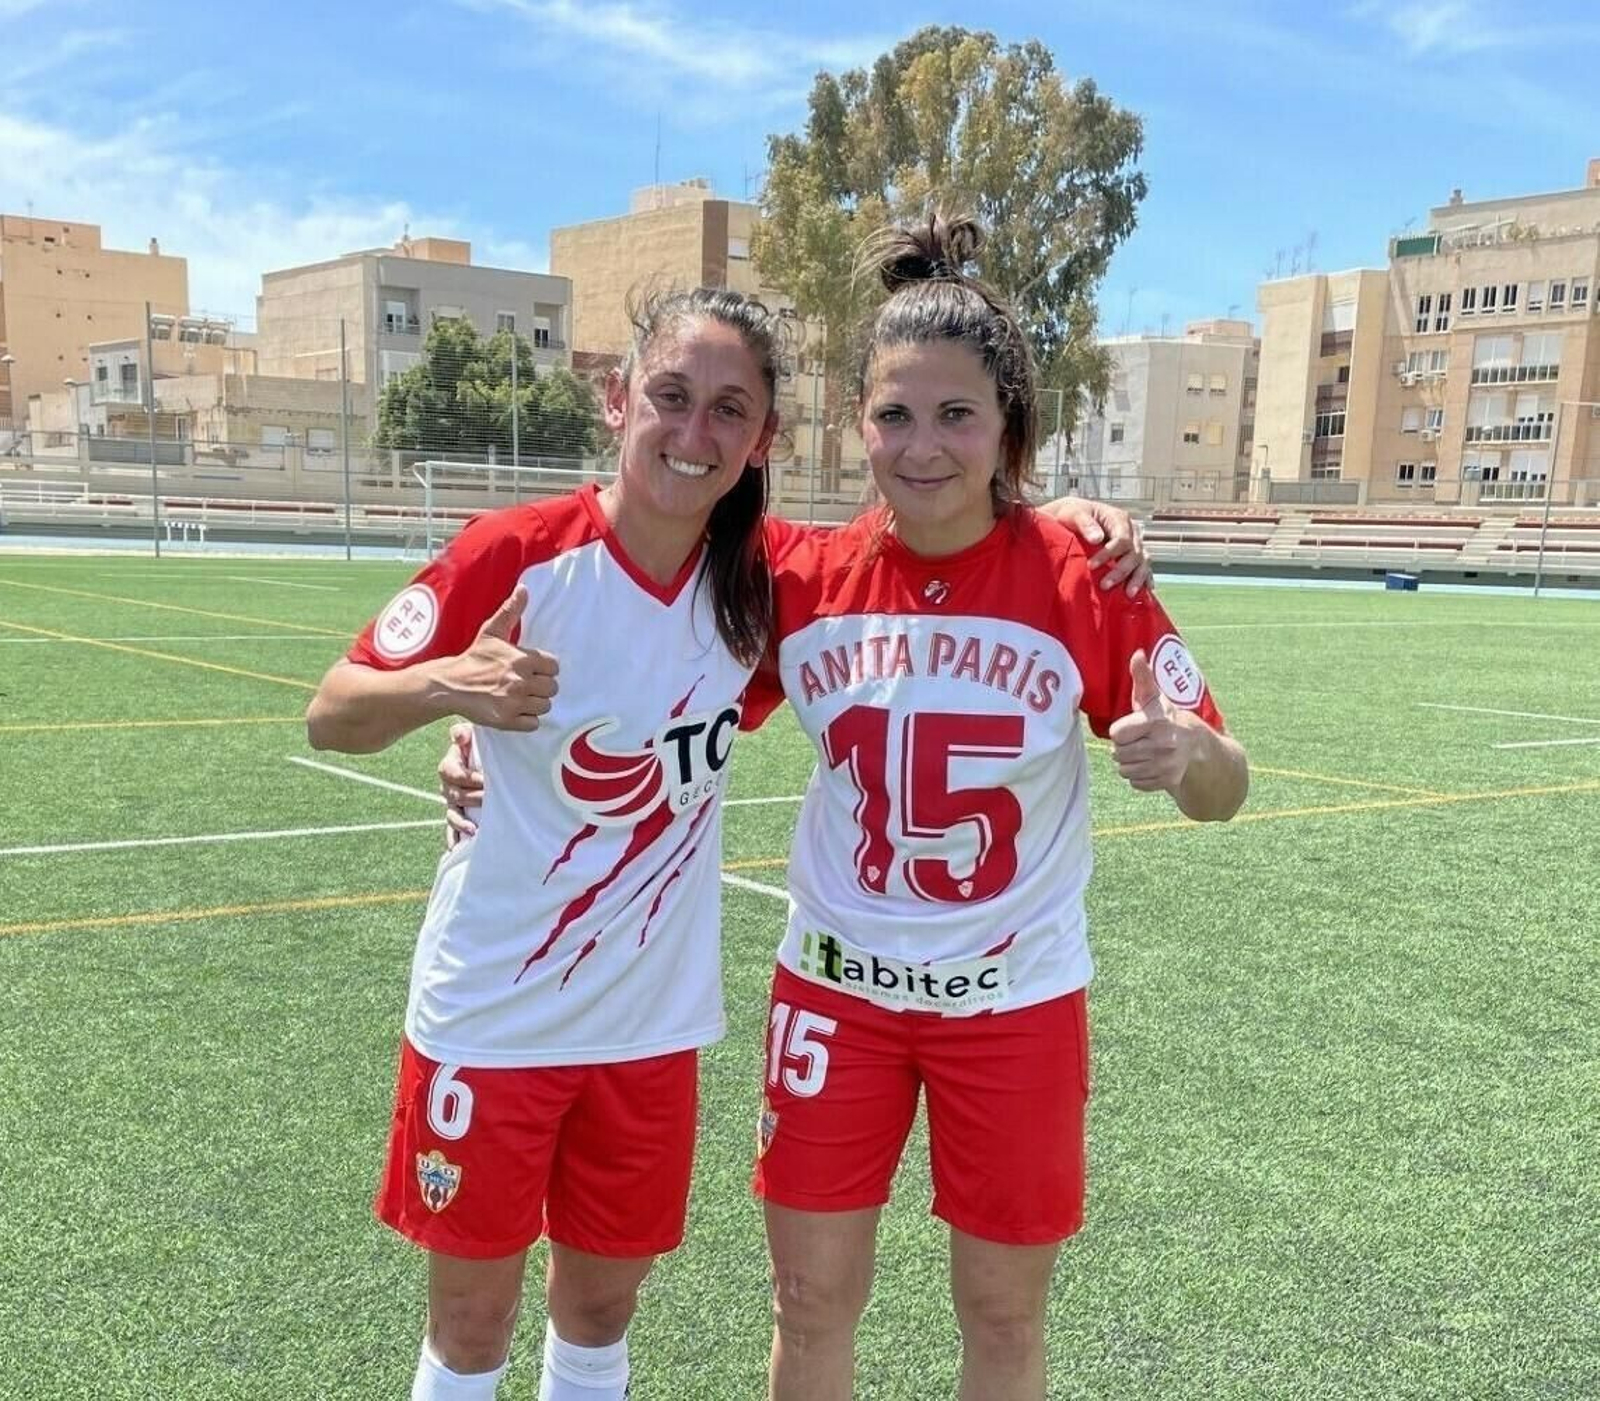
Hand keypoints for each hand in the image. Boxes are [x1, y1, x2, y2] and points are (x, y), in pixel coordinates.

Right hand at [437, 586, 559, 731]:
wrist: (451, 685)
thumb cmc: (474, 658)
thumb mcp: (492, 632)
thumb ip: (511, 611)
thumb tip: (524, 589)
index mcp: (522, 659)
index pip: (554, 667)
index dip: (545, 668)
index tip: (532, 669)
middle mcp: (521, 681)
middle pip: (552, 688)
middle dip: (541, 686)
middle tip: (526, 684)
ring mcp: (515, 702)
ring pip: (545, 706)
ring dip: (535, 703)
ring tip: (520, 697)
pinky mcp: (507, 720)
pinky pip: (533, 723)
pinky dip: (527, 719)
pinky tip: (515, 710)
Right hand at [440, 722, 484, 847]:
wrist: (487, 760)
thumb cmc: (481, 747)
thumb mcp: (474, 736)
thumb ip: (464, 733)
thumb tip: (458, 735)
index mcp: (450, 766)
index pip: (450, 772)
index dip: (466, 778)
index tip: (484, 780)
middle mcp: (448, 786)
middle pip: (453, 795)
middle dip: (470, 799)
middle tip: (488, 799)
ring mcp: (453, 803)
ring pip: (451, 814)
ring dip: (460, 823)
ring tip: (473, 830)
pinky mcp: (459, 815)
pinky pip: (452, 830)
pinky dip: (453, 839)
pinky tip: (456, 849)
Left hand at [1040, 496, 1149, 595]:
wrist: (1074, 518)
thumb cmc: (1073, 515)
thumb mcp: (1075, 514)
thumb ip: (1085, 524)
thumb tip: (1097, 539)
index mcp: (1119, 519)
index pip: (1122, 539)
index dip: (1109, 554)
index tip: (1091, 566)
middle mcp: (1131, 531)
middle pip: (1134, 553)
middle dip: (1121, 571)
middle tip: (1104, 585)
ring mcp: (1134, 544)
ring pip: (1143, 561)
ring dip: (1136, 578)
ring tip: (1128, 594)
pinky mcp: (1133, 555)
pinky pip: (1144, 567)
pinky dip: (1145, 578)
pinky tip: (1146, 591)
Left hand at [1108, 650, 1196, 791]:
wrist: (1197, 747)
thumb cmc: (1167, 718)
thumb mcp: (1154, 698)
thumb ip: (1143, 677)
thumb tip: (1138, 653)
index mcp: (1157, 722)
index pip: (1116, 734)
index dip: (1121, 730)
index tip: (1134, 726)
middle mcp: (1163, 744)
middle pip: (1118, 753)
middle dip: (1125, 747)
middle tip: (1140, 740)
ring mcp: (1167, 765)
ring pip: (1124, 770)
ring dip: (1130, 763)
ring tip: (1145, 752)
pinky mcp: (1168, 781)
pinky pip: (1135, 782)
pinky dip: (1140, 776)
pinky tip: (1152, 765)